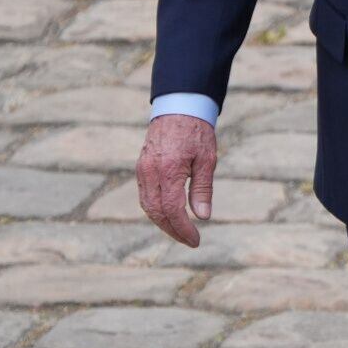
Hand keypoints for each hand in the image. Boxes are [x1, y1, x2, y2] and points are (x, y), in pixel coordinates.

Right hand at [137, 114, 217, 247]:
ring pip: (147, 206)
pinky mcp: (141, 168)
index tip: (196, 240)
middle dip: (172, 230)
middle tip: (190, 240)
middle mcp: (150, 172)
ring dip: (163, 222)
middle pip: (156, 212)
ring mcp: (142, 170)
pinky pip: (145, 196)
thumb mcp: (207, 160)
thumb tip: (203, 217)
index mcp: (168, 170)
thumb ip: (203, 189)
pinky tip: (169, 216)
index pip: (171, 210)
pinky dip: (156, 210)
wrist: (179, 108)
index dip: (182, 229)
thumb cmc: (197, 132)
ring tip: (181, 232)